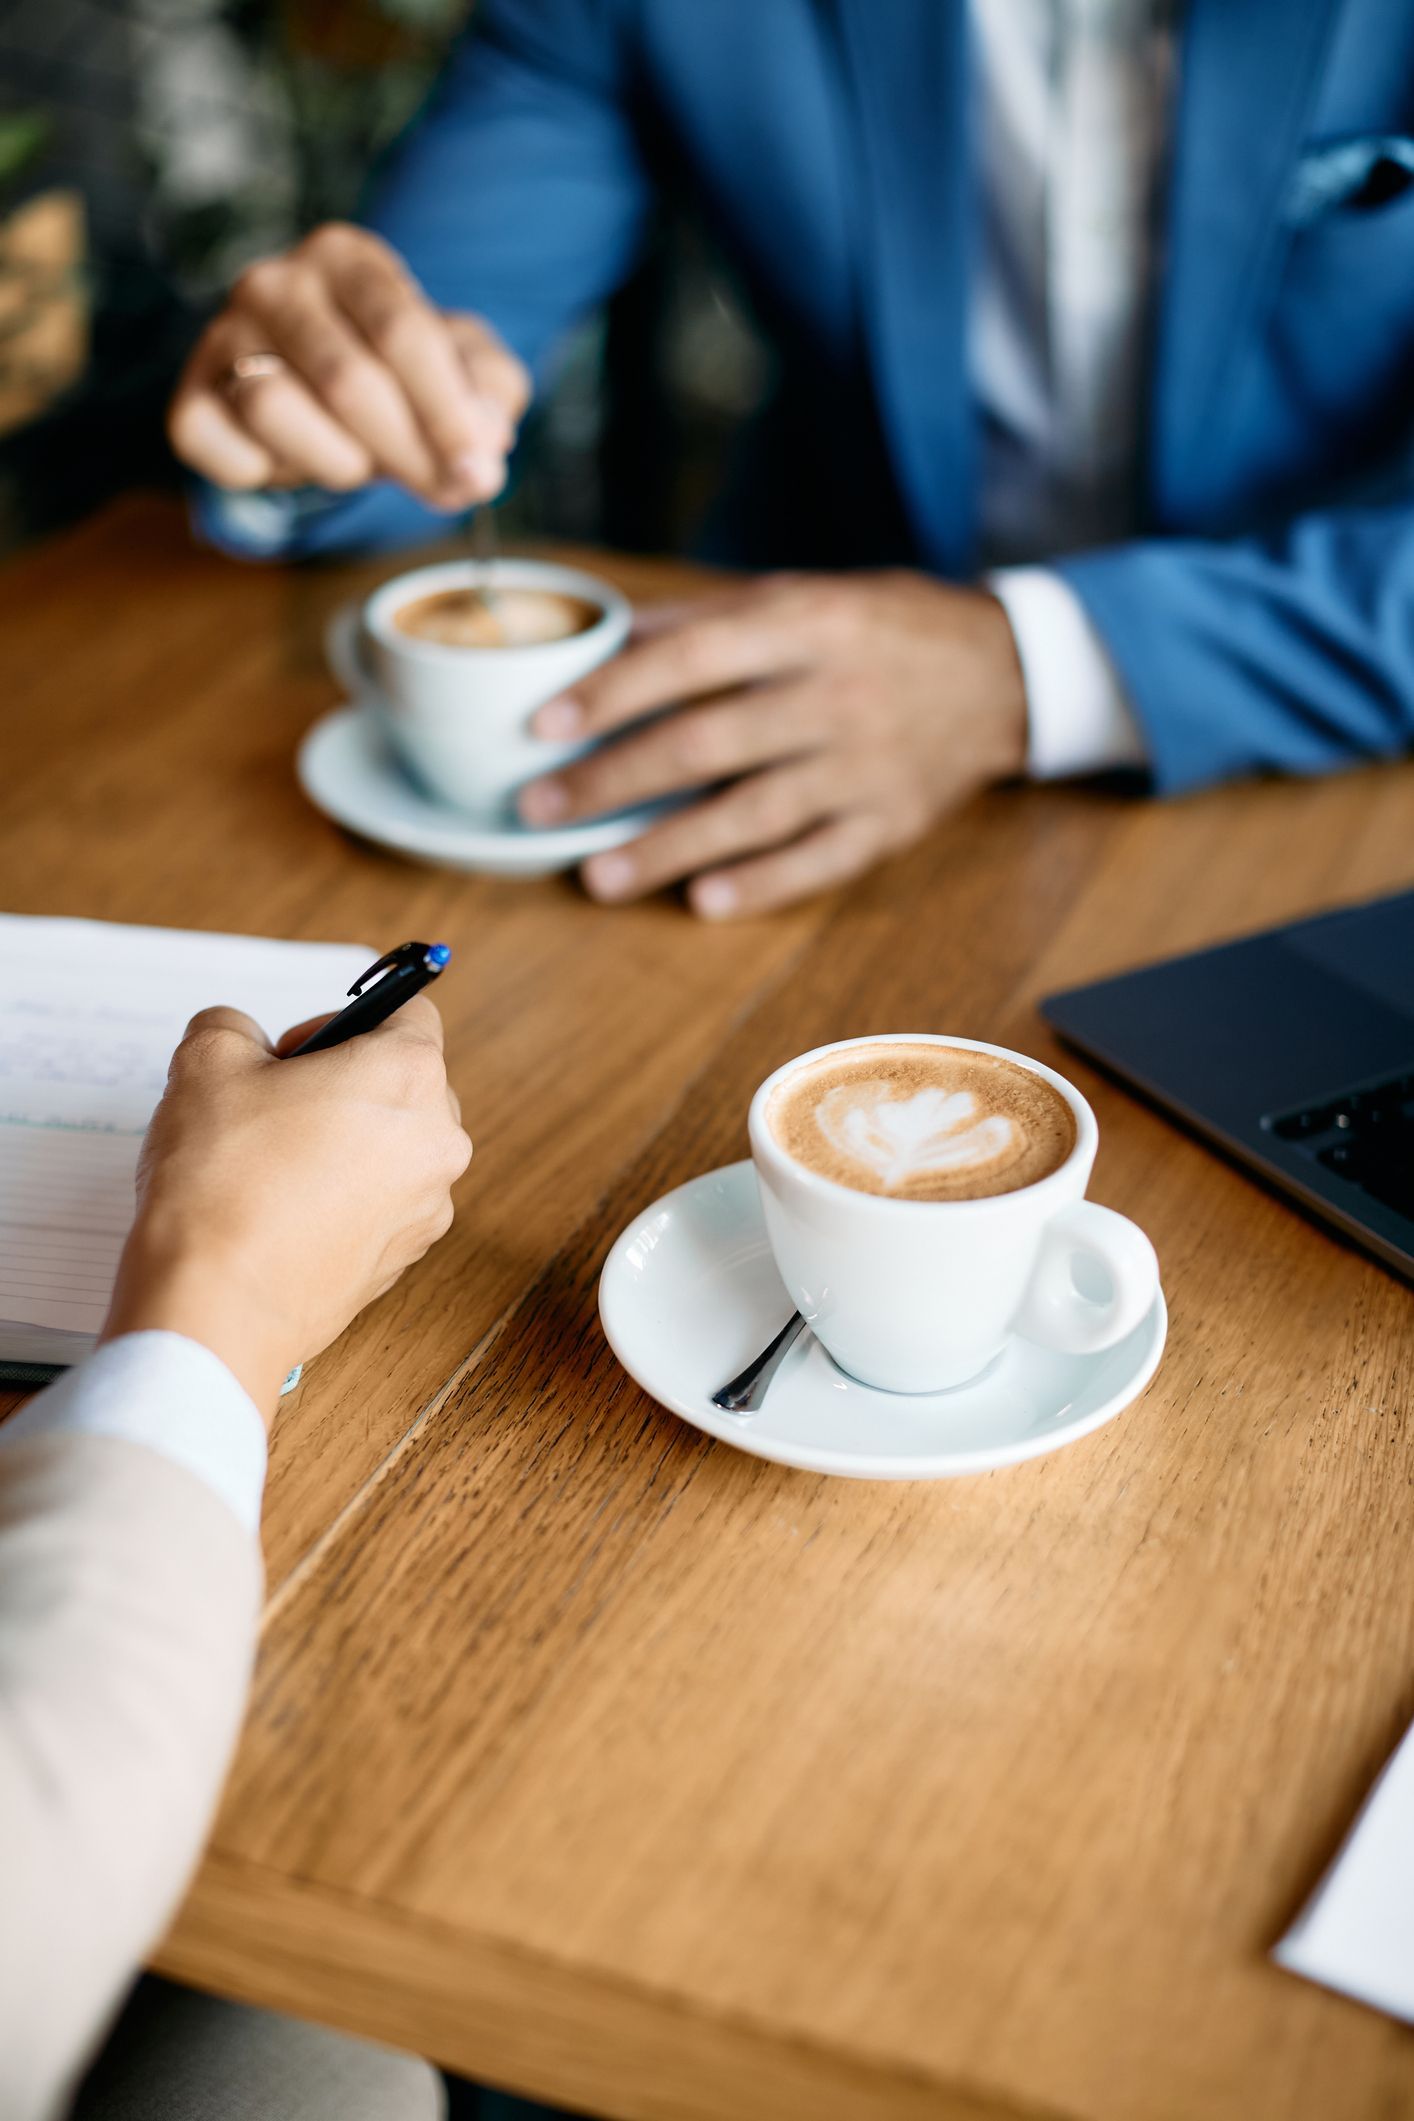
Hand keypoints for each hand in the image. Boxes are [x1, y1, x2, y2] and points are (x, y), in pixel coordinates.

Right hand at [100, 1000, 471, 1415]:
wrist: (219, 1306)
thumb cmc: (223, 1181)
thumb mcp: (205, 1065)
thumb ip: (230, 1027)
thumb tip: (240, 1037)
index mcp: (409, 1075)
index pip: (408, 1012)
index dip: (343, 1019)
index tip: (292, 1051)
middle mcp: (439, 1140)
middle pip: (404, 1083)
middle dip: (344, 1082)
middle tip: (273, 1105)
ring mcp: (427, 1207)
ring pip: (393, 1148)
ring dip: (344, 1142)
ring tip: (271, 1166)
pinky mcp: (403, 1260)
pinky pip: (381, 1206)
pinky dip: (343, 1198)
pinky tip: (281, 1214)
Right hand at [168, 223, 530, 510]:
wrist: (329, 392)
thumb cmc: (404, 376)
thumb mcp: (468, 370)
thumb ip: (490, 395)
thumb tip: (484, 442)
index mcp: (346, 258)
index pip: (401, 332)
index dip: (446, 413)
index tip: (479, 473)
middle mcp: (273, 282)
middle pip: (345, 379)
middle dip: (407, 451)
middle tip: (445, 489)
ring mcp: (222, 336)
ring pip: (275, 409)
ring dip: (338, 462)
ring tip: (361, 461)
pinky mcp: (190, 399)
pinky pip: (223, 448)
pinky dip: (268, 473)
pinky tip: (296, 461)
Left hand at [517, 572, 1028, 917]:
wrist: (1006, 673)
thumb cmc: (883, 629)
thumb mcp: (804, 595)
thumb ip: (708, 620)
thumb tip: (605, 641)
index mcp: (806, 625)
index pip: (690, 659)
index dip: (611, 695)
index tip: (542, 727)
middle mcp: (834, 696)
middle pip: (705, 744)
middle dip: (612, 782)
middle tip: (540, 811)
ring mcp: (866, 767)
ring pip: (751, 816)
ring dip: (667, 851)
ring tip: (597, 879)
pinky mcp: (891, 823)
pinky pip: (816, 863)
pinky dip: (759, 886)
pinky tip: (701, 903)